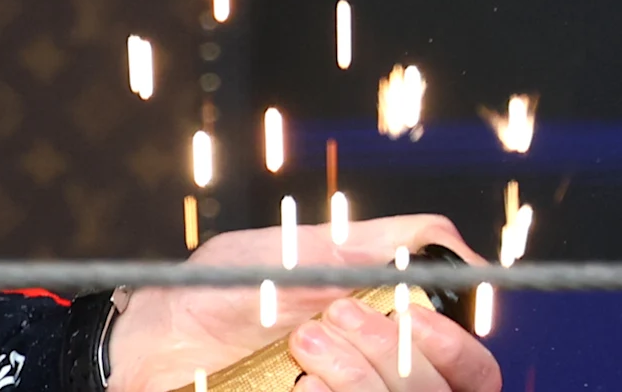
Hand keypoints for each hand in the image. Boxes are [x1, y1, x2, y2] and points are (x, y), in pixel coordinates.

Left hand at [103, 214, 500, 391]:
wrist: (150, 344)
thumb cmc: (215, 291)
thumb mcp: (291, 253)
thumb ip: (368, 248)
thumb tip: (447, 244)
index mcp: (390, 327)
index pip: (470, 358)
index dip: (457, 342)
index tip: (414, 316)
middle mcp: (383, 372)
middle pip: (459, 386)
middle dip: (398, 351)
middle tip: (333, 321)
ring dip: (363, 376)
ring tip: (303, 347)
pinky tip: (302, 386)